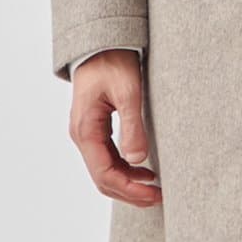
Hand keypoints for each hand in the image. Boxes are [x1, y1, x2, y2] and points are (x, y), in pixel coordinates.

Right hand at [68, 49, 160, 207]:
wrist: (101, 43)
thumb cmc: (113, 62)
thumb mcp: (128, 92)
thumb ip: (132, 126)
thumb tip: (137, 160)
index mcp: (86, 130)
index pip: (104, 174)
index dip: (129, 189)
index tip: (153, 195)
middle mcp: (82, 135)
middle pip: (103, 177)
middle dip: (129, 192)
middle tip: (158, 198)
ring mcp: (87, 132)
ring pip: (104, 169)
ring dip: (127, 182)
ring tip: (154, 189)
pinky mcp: (95, 127)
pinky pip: (107, 157)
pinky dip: (124, 169)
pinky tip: (143, 170)